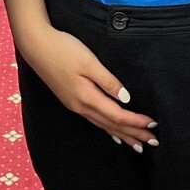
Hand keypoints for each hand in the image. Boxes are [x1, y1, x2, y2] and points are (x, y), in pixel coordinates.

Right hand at [21, 26, 156, 149]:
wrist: (36, 45)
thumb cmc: (63, 49)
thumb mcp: (89, 62)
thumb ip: (108, 81)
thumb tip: (126, 98)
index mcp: (87, 97)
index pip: (118, 116)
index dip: (136, 122)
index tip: (153, 125)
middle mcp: (81, 106)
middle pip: (112, 125)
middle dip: (133, 134)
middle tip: (153, 142)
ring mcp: (75, 105)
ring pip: (103, 125)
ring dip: (121, 135)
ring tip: (136, 145)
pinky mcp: (70, 100)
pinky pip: (94, 120)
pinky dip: (106, 128)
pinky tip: (111, 132)